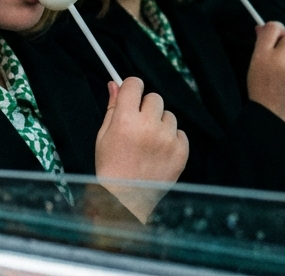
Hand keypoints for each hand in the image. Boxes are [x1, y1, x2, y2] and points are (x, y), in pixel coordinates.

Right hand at [94, 77, 188, 221]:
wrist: (125, 200)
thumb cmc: (111, 167)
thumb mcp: (103, 135)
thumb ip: (112, 107)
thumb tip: (115, 84)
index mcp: (126, 120)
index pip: (135, 84)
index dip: (132, 89)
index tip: (131, 98)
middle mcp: (149, 126)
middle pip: (154, 98)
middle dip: (146, 108)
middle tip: (138, 126)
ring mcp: (168, 140)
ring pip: (169, 116)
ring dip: (160, 124)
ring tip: (149, 143)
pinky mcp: (181, 152)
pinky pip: (180, 133)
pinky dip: (172, 140)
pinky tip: (159, 152)